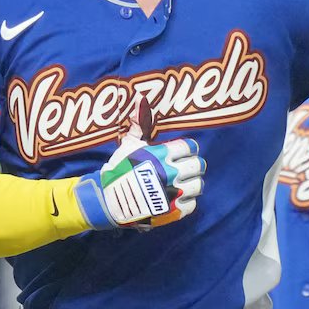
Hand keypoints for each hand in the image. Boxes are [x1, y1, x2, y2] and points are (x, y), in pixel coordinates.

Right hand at [74, 96, 204, 229]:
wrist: (109, 201)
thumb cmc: (120, 169)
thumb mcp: (129, 144)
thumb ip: (140, 123)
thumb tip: (141, 97)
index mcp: (163, 154)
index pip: (190, 147)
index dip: (188, 149)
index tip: (183, 152)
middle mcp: (172, 172)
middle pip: (199, 165)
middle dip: (194, 165)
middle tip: (186, 168)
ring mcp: (174, 193)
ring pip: (198, 185)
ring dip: (192, 183)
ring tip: (183, 183)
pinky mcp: (173, 211)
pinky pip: (192, 205)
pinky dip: (187, 202)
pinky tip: (177, 198)